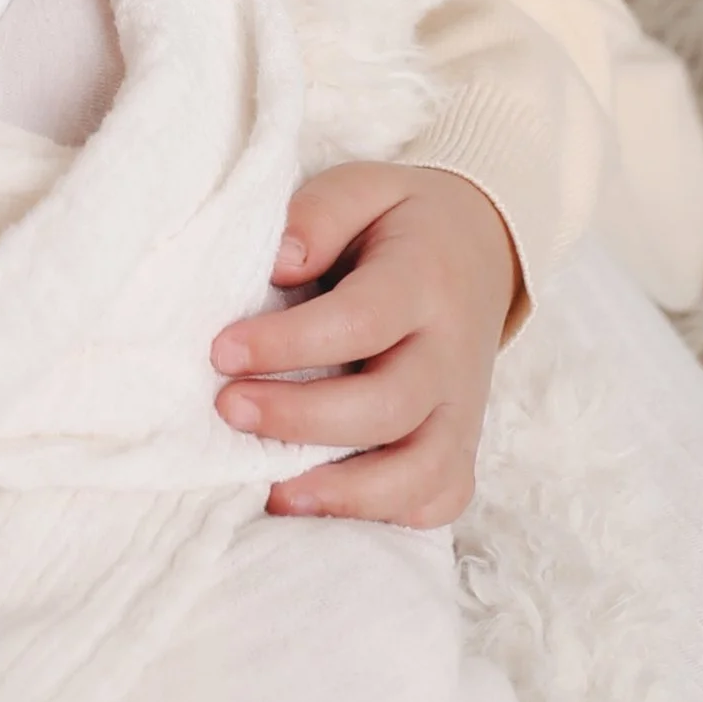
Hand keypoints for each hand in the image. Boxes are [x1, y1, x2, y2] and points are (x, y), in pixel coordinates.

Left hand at [208, 164, 518, 527]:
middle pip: (386, 407)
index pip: (360, 322)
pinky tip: (321, 504)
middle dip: (300, 418)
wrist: (481, 249)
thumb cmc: (400, 224)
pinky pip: (437, 498)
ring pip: (420, 472)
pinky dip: (385, 514)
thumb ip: (319, 214)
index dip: (288, 343)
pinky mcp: (461, 444)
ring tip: (272, 491)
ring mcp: (461, 408)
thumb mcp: (365, 187)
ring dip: (344, 491)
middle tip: (228, 408)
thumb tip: (280, 263)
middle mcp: (451, 354)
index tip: (221, 350)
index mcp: (425, 281)